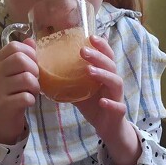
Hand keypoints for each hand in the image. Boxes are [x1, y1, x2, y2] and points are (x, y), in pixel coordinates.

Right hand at [0, 39, 38, 144]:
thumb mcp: (14, 72)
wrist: (1, 120)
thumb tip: (31, 40)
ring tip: (31, 91)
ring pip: (26, 78)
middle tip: (34, 79)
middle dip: (34, 69)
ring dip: (35, 86)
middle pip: (20, 60)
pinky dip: (31, 99)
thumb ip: (22, 55)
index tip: (32, 64)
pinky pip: (26, 97)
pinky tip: (27, 102)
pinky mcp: (4, 105)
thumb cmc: (11, 92)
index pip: (14, 46)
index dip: (29, 53)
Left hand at [75, 36, 140, 164]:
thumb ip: (69, 81)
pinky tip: (102, 102)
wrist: (108, 128)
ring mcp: (117, 97)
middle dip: (98, 56)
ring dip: (104, 75)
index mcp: (105, 75)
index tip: (90, 36)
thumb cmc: (95, 106)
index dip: (101, 45)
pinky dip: (110, 103)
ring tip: (90, 71)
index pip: (106, 56)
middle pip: (110, 65)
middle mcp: (113, 82)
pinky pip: (117, 106)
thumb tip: (46, 71)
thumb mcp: (80, 91)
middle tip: (83, 51)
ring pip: (115, 82)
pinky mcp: (118, 112)